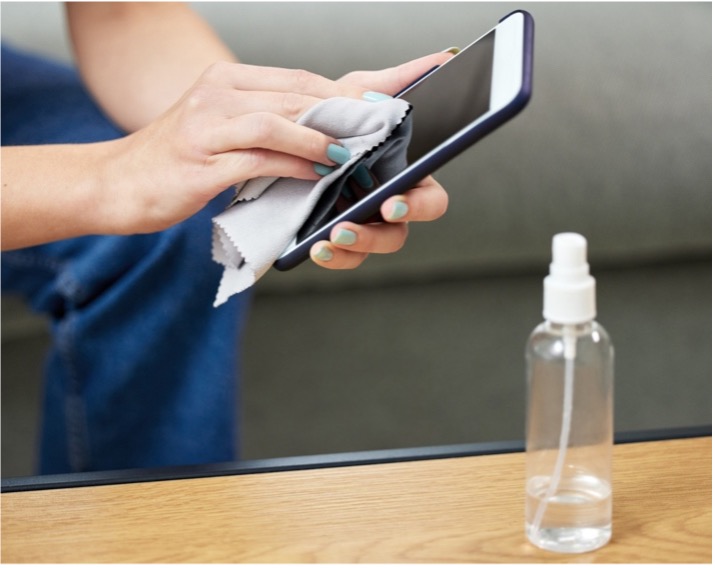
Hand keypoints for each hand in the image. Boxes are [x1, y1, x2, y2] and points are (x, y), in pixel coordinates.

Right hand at [107, 61, 366, 234]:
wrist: (113, 182)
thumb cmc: (174, 160)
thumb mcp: (220, 129)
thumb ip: (264, 125)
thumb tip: (319, 133)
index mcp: (226, 80)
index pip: (298, 78)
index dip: (345, 88)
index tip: (386, 98)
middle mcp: (216, 93)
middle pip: (295, 94)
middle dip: (344, 111)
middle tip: (382, 127)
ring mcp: (206, 126)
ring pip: (277, 121)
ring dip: (319, 138)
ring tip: (351, 153)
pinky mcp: (200, 162)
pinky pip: (257, 159)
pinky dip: (293, 165)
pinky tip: (317, 174)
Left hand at [309, 53, 451, 268]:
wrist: (286, 133)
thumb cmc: (333, 116)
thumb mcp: (360, 94)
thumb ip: (401, 82)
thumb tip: (446, 58)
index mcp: (405, 177)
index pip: (430, 199)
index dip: (419, 205)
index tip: (393, 203)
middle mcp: (387, 204)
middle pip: (400, 233)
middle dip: (377, 235)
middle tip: (346, 227)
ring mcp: (362, 222)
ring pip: (370, 249)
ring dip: (352, 248)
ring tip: (326, 238)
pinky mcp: (334, 235)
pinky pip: (342, 256)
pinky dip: (331, 255)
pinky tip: (313, 247)